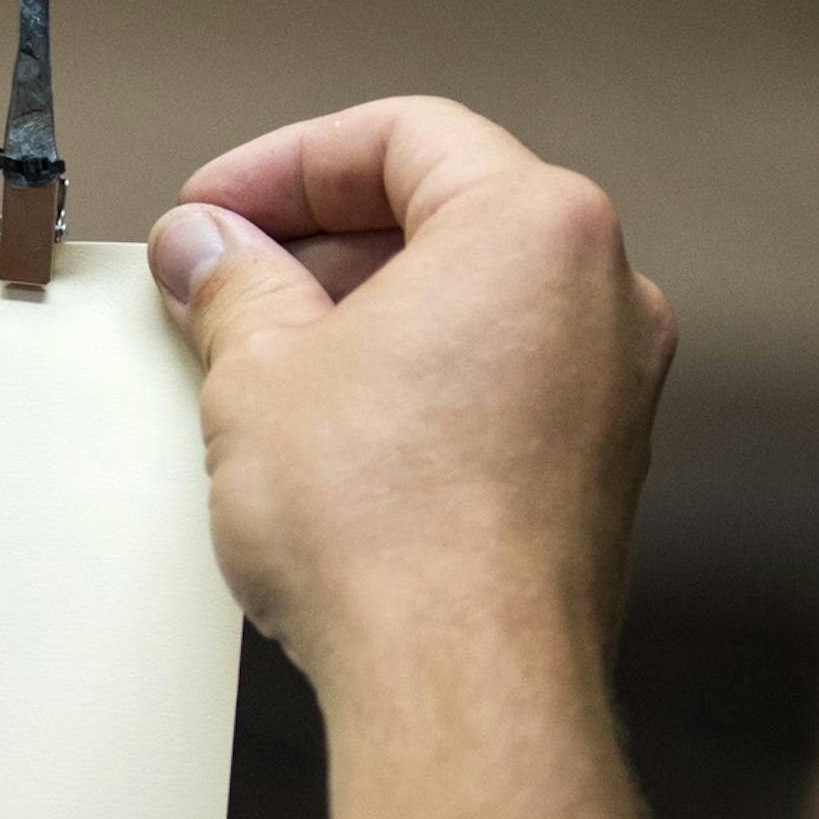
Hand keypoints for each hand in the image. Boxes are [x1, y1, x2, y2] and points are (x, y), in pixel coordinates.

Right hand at [148, 98, 675, 698]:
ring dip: (362, 315)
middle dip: (318, 241)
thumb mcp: (260, 374)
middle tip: (220, 281)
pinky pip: (496, 383)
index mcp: (534, 226)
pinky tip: (330, 433)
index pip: (400, 138)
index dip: (284, 164)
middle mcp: (603, 294)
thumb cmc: (381, 525)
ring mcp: (612, 389)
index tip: (213, 210)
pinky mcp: (595, 473)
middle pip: (446, 214)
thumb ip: (232, 285)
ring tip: (260, 362)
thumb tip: (205, 248)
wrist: (457, 680)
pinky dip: (415, 380)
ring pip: (473, 305)